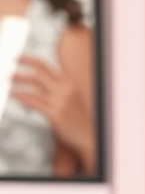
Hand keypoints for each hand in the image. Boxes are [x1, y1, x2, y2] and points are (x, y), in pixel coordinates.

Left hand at [11, 55, 95, 172]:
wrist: (87, 136)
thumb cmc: (76, 118)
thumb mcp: (70, 96)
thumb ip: (57, 85)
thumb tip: (38, 77)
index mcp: (68, 82)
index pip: (45, 65)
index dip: (29, 59)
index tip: (18, 57)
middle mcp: (65, 89)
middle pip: (39, 71)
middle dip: (23, 66)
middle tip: (10, 66)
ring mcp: (60, 102)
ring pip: (35, 86)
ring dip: (19, 80)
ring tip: (9, 80)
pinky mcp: (55, 115)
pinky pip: (34, 102)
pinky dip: (22, 96)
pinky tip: (15, 94)